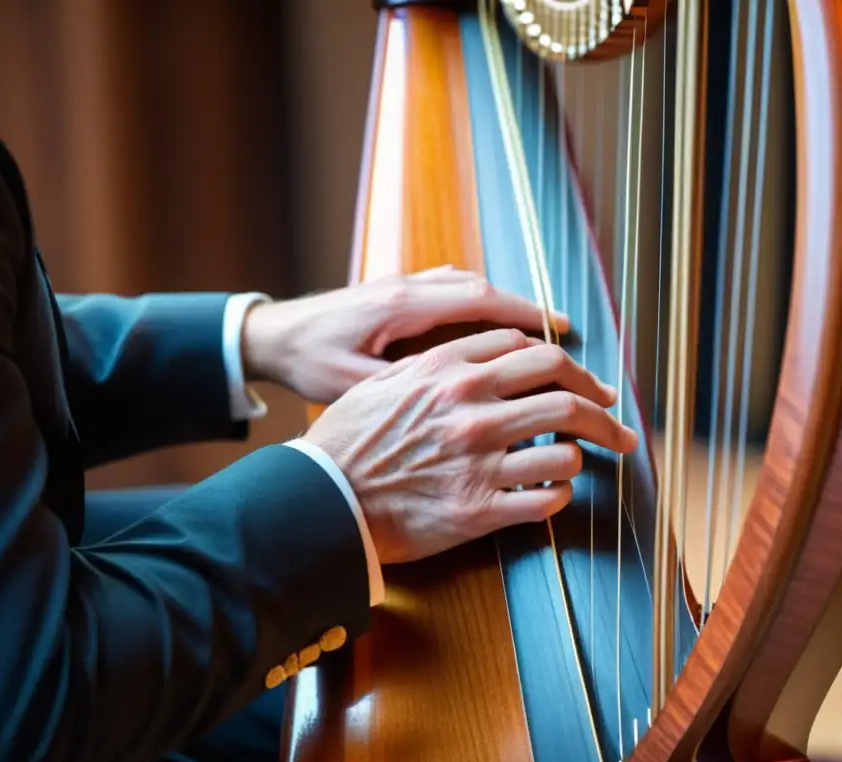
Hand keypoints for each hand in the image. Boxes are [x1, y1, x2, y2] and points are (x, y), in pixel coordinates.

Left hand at [241, 266, 568, 403]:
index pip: (477, 299)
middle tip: (567, 335)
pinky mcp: (398, 293)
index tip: (561, 330)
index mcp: (401, 307)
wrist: (274, 336)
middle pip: (482, 288)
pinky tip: (496, 327)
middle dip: (527, 309)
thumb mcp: (351, 383)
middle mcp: (407, 287)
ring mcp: (403, 286)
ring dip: (507, 305)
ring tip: (541, 334)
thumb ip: (401, 384)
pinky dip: (483, 304)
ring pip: (469, 285)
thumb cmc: (308, 362)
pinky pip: (453, 289)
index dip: (524, 313)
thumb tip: (457, 397)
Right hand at [304, 328, 637, 563]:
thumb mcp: (387, 381)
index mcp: (450, 372)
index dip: (571, 367)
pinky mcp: (476, 511)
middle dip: (604, 411)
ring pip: (564, 452)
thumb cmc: (349, 439)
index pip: (534, 353)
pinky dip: (558, 497)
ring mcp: (477, 463)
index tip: (587, 384)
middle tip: (621, 426)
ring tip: (577, 462)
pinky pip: (544, 502)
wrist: (321, 498)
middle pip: (565, 396)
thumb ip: (440, 361)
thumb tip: (494, 350)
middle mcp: (470, 411)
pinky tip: (552, 494)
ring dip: (579, 457)